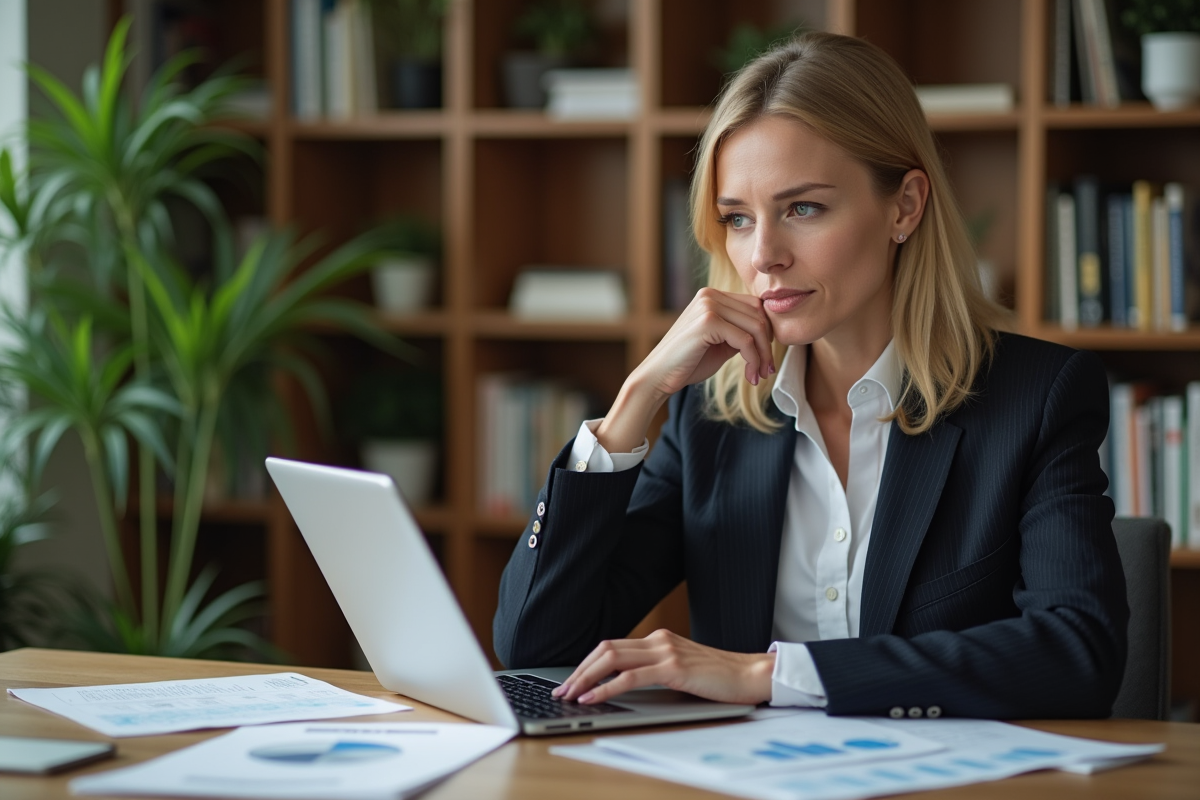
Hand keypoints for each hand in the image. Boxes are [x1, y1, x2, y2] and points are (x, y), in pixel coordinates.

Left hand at [550, 628, 775, 705]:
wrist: (752, 675)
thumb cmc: (720, 678)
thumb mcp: (682, 670)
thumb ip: (656, 670)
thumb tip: (623, 685)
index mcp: (659, 639)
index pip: (612, 646)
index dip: (587, 663)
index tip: (571, 681)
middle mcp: (659, 640)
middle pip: (605, 649)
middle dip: (579, 671)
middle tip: (561, 690)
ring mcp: (666, 652)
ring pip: (612, 659)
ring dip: (585, 678)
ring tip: (570, 695)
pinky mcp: (673, 668)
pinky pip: (630, 677)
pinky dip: (606, 687)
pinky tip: (593, 698)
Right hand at [637, 287, 774, 398]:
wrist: (658, 376)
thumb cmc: (688, 363)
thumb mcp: (721, 343)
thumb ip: (740, 333)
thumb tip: (768, 333)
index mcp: (712, 296)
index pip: (754, 305)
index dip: (767, 331)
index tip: (767, 357)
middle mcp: (710, 295)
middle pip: (758, 314)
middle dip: (767, 345)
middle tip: (766, 370)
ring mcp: (708, 306)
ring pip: (756, 327)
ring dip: (762, 355)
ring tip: (759, 375)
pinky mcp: (708, 321)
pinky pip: (745, 341)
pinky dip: (753, 360)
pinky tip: (750, 376)